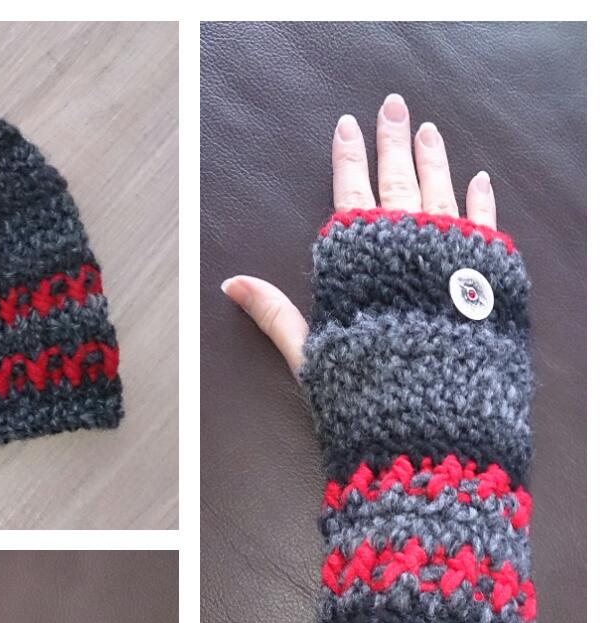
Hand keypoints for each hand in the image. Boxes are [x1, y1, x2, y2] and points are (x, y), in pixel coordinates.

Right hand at [221, 93, 497, 373]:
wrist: (433, 420)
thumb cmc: (366, 391)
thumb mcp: (310, 353)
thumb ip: (275, 313)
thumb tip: (231, 284)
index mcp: (363, 260)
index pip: (351, 194)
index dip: (349, 159)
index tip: (349, 126)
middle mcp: (410, 247)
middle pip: (399, 180)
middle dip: (394, 141)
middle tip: (395, 107)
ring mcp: (453, 257)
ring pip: (444, 192)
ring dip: (435, 160)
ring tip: (429, 132)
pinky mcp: (487, 278)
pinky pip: (485, 226)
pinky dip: (481, 200)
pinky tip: (479, 180)